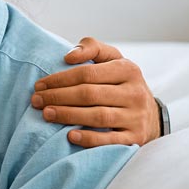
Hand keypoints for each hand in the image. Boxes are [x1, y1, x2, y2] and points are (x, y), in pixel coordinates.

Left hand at [31, 36, 159, 146]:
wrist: (151, 116)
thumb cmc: (122, 83)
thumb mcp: (113, 60)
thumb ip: (92, 48)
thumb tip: (69, 55)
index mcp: (128, 70)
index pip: (88, 73)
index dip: (60, 79)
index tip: (39, 85)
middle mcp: (135, 93)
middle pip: (90, 94)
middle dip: (59, 97)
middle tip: (36, 101)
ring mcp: (136, 117)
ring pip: (98, 116)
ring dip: (68, 116)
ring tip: (47, 114)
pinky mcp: (135, 138)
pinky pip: (110, 140)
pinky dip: (89, 139)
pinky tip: (70, 136)